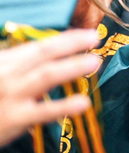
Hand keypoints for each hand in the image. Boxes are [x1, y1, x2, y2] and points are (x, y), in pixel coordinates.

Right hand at [0, 29, 99, 146]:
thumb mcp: (0, 72)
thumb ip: (19, 66)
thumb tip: (51, 57)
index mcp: (4, 61)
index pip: (38, 46)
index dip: (65, 39)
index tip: (88, 33)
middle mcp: (7, 74)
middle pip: (44, 54)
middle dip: (71, 44)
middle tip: (96, 37)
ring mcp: (11, 96)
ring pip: (46, 76)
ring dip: (72, 66)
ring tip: (95, 62)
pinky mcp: (14, 119)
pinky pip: (43, 111)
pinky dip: (64, 106)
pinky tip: (83, 103)